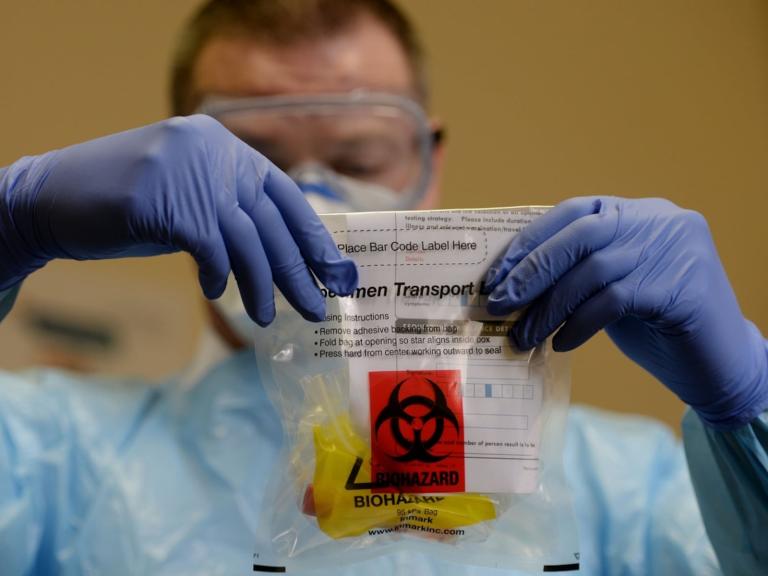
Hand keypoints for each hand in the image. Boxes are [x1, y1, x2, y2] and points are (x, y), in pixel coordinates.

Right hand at [0, 116, 356, 325]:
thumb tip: (281, 251)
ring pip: (249, 242)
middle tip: (319, 307)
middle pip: (273, 223)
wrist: (50, 199)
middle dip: (299, 270)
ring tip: (271, 318)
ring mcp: (191, 174)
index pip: (285, 195)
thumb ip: (229, 210)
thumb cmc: (124, 203)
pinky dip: (219, 276)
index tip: (334, 269)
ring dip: (264, 286)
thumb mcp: (188, 195)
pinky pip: (213, 250)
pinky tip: (216, 292)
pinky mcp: (169, 202)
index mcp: (224, 146)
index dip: (313, 235)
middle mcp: (214, 151)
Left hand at [484, 197, 767, 428]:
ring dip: (548, 308)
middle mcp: (657, 220)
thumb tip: (511, 284)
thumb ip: (574, 273)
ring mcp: (674, 250)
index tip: (495, 274)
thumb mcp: (610, 286)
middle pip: (580, 236)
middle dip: (532, 271)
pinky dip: (579, 324)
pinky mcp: (682, 287)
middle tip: (497, 304)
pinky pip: (614, 301)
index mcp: (635, 212)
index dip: (529, 242)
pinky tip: (562, 344)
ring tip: (522, 336)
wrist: (720, 365)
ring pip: (593, 271)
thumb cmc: (655, 325)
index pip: (572, 213)